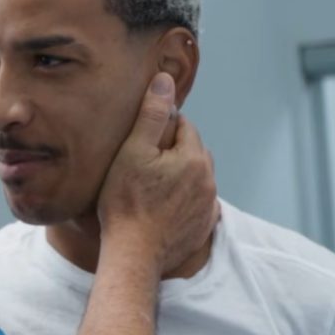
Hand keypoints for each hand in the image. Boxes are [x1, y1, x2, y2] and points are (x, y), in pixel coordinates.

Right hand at [96, 72, 217, 275]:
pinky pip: (197, 202)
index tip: (140, 139)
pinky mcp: (203, 227)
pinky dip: (183, 199)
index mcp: (193, 157)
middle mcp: (208, 180)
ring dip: (178, 175)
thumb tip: (165, 80)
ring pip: (195, 177)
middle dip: (172, 150)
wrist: (133, 254)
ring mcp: (208, 206)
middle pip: (192, 151)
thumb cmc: (126, 201)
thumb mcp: (132, 151)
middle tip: (142, 161)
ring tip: (150, 184)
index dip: (161, 127)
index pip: (183, 125)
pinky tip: (161, 206)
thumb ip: (152, 114)